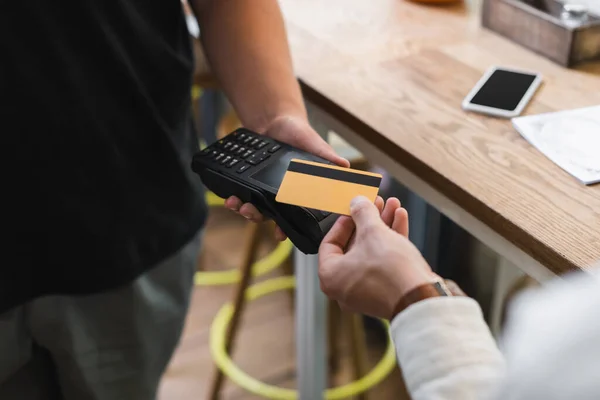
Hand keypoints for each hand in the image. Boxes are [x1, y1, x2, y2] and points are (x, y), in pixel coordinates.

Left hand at [224, 115, 348, 239]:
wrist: (277, 120)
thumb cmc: (300, 135)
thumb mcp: (316, 145)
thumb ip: (328, 158)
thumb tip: (345, 167)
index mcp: (297, 194)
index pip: (293, 216)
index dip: (286, 228)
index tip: (280, 234)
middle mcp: (280, 196)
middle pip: (269, 216)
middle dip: (258, 217)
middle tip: (251, 212)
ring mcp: (263, 189)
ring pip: (253, 208)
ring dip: (245, 210)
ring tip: (239, 205)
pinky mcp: (249, 181)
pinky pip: (241, 194)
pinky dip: (234, 198)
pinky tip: (230, 197)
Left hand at [318, 196, 436, 319]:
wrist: (421, 298)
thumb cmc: (390, 271)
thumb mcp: (372, 231)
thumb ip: (362, 213)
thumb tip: (357, 202)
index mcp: (331, 276)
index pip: (330, 242)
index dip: (344, 221)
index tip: (354, 209)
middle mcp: (344, 287)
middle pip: (354, 245)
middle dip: (369, 220)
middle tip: (377, 203)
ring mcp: (366, 292)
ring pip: (372, 252)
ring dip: (383, 227)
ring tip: (393, 206)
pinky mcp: (385, 292)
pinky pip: (383, 263)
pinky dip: (391, 242)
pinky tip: (401, 220)